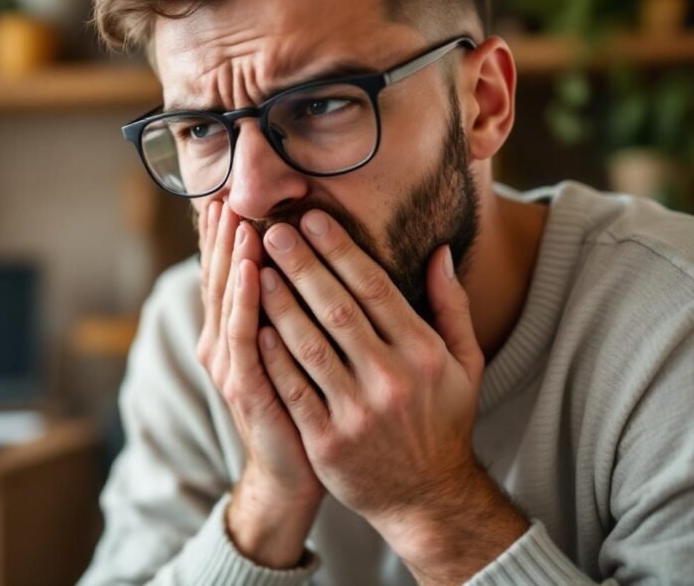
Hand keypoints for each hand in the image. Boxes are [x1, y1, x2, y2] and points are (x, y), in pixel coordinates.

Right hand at [196, 201, 322, 567]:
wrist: (296, 472)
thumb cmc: (305, 406)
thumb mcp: (295, 350)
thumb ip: (293, 307)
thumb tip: (304, 259)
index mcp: (238, 331)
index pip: (231, 272)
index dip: (228, 234)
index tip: (233, 191)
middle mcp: (225, 344)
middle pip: (221, 277)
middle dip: (224, 234)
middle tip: (228, 190)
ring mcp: (231, 366)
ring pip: (228, 300)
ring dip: (231, 256)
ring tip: (236, 216)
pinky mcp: (245, 388)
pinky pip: (244, 337)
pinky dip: (245, 301)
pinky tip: (252, 270)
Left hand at [257, 210, 526, 580]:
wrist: (427, 498)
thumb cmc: (442, 421)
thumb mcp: (464, 364)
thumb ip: (450, 306)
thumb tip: (437, 250)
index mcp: (423, 353)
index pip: (375, 288)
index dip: (340, 250)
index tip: (311, 219)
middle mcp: (391, 379)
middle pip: (337, 309)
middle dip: (301, 266)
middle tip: (272, 230)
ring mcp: (357, 412)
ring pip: (309, 345)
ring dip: (278, 303)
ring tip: (255, 268)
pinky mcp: (327, 441)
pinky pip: (292, 389)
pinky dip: (272, 356)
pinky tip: (252, 325)